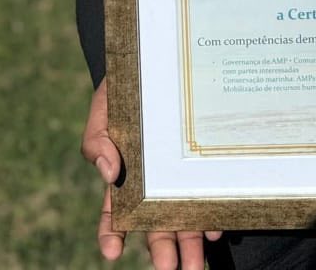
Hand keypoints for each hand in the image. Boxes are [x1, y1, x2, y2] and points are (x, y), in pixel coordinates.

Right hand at [82, 77, 223, 267]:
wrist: (156, 66)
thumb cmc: (122, 93)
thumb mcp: (102, 114)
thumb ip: (97, 144)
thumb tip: (109, 173)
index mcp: (124, 177)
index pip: (114, 214)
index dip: (111, 235)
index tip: (112, 254)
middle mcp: (152, 184)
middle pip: (155, 225)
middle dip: (162, 252)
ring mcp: (178, 176)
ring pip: (184, 217)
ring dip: (191, 244)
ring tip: (197, 265)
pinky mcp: (200, 165)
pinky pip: (206, 193)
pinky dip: (212, 213)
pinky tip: (218, 227)